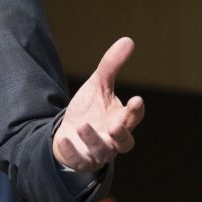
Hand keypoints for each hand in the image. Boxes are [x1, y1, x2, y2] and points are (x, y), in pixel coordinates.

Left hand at [52, 37, 144, 171]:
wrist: (69, 132)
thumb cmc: (90, 109)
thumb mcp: (98, 85)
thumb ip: (112, 65)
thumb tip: (128, 40)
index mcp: (121, 120)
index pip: (134, 117)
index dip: (136, 110)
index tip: (136, 99)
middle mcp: (114, 139)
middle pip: (125, 143)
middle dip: (121, 134)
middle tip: (115, 125)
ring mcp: (98, 152)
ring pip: (103, 153)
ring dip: (94, 141)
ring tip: (82, 125)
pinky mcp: (82, 161)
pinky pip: (79, 161)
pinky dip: (73, 152)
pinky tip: (65, 139)